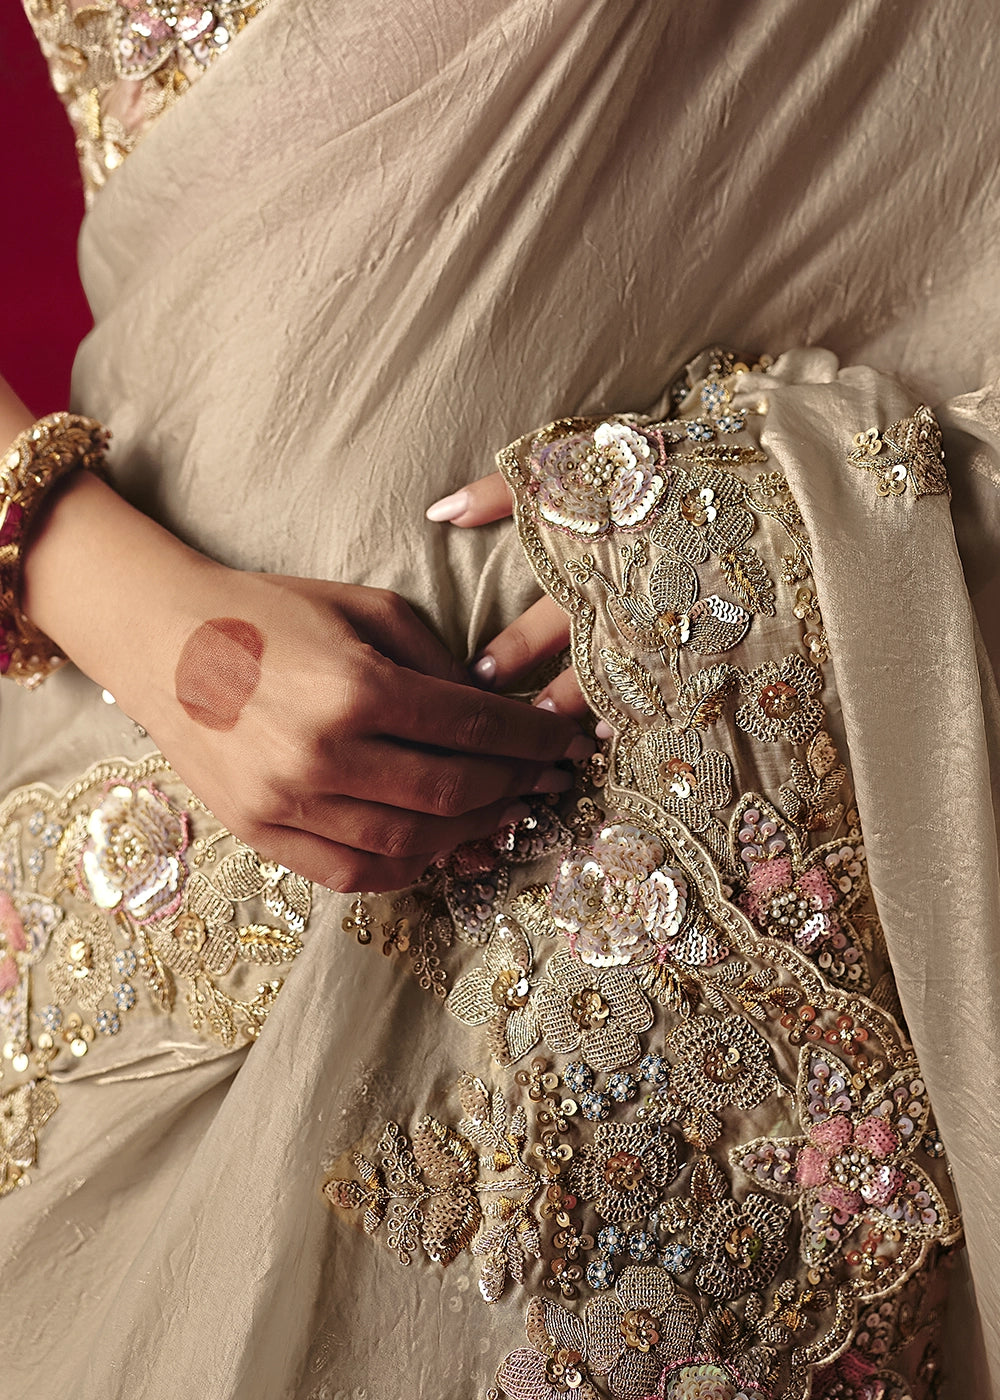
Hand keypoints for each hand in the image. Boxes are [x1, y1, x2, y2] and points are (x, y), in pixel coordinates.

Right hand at [23, 475, 592, 892]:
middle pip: (452, 794)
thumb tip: (498, 712)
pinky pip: (353, 874)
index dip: (533, 740)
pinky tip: (441, 847)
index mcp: (354, 687)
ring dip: (473, 834)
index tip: (567, 744)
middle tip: (548, 782)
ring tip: (506, 814)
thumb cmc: (268, 612)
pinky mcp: (262, 834)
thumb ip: (436, 662)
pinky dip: (409, 869)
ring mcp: (288, 804)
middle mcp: (323, 754)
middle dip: (516, 788)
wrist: (161, 640)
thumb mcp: (364, 608)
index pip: (472, 728)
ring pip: (410, 845)